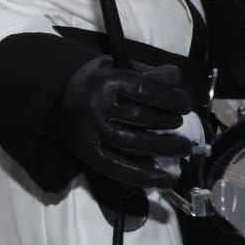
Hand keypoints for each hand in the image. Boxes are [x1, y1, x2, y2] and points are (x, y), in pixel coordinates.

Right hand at [52, 57, 194, 187]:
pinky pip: (118, 168)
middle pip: (142, 118)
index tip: (186, 104)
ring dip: (164, 148)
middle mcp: (98, 107)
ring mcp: (93, 132)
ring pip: (135, 144)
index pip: (146, 90)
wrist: (57, 98)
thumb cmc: (96, 81)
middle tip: (182, 125)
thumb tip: (175, 79)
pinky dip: (142, 175)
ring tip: (182, 148)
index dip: (171, 98)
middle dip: (170, 122)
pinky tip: (162, 178)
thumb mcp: (117, 67)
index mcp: (106, 81)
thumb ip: (147, 73)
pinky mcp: (88, 153)